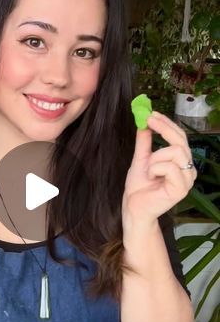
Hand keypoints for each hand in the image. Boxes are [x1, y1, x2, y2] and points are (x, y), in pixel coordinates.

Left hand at [122, 111, 196, 226]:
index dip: (167, 124)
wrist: (134, 207)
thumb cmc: (139, 187)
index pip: (180, 137)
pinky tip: (151, 178)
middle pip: (181, 140)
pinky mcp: (182, 189)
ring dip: (156, 157)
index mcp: (180, 162)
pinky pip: (170, 167)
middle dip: (164, 128)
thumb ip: (145, 142)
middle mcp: (187, 170)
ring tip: (148, 169)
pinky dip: (155, 168)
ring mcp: (187, 180)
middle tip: (149, 120)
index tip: (152, 114)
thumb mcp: (141, 159)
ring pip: (176, 152)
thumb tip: (144, 122)